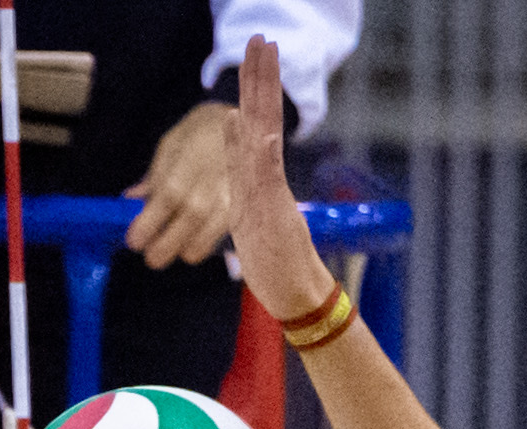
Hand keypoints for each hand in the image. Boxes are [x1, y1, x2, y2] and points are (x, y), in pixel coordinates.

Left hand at [122, 96, 237, 268]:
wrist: (251, 124)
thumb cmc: (205, 131)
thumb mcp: (173, 143)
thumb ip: (154, 175)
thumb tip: (133, 199)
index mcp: (188, 168)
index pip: (164, 204)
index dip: (146, 227)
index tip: (134, 241)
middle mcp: (210, 191)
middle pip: (182, 234)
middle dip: (161, 251)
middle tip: (151, 253)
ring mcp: (229, 206)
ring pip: (201, 246)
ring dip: (182, 249)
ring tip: (174, 240)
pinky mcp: (243, 215)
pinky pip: (217, 242)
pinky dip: (203, 243)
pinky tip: (196, 233)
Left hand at [220, 38, 333, 325]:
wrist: (295, 292)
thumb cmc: (273, 258)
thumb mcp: (245, 211)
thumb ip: (240, 173)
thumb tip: (231, 135)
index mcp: (257, 174)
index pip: (254, 120)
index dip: (253, 87)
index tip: (253, 54)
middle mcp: (265, 176)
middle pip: (262, 116)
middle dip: (260, 77)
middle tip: (261, 39)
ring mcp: (270, 191)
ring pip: (264, 135)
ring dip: (263, 98)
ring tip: (263, 62)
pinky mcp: (273, 212)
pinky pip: (266, 177)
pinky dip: (260, 151)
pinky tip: (255, 126)